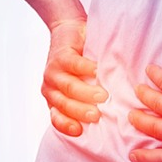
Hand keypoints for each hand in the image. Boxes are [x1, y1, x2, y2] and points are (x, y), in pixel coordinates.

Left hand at [42, 19, 107, 135]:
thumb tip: (111, 115)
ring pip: (69, 87)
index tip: (80, 131)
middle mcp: (50, 87)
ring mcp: (53, 71)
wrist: (67, 30)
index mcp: (55, 98)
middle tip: (97, 115)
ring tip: (102, 96)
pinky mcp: (61, 55)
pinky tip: (98, 71)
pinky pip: (74, 65)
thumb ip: (86, 98)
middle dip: (80, 111)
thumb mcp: (78, 83)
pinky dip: (87, 69)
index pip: (57, 118)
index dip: (66, 125)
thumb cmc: (78, 61)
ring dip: (85, 93)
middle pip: (64, 104)